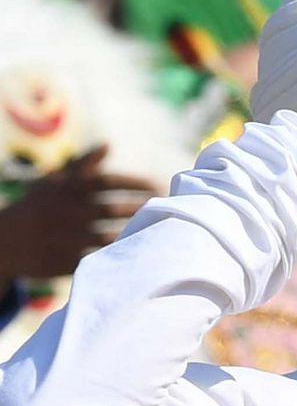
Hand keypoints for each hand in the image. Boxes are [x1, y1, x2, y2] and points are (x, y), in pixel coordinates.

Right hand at [0, 145, 159, 279]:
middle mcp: (68, 212)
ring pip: (111, 235)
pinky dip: (122, 254)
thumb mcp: (54, 182)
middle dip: (144, 208)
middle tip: (171, 207)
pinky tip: (143, 251)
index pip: (109, 181)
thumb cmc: (38, 206)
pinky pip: (102, 258)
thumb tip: (109, 145)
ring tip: (163, 229)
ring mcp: (66, 237)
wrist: (4, 240)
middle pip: (115, 209)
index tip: (161, 185)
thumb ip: (83, 165)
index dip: (137, 183)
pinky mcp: (67, 261)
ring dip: (138, 232)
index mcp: (67, 189)